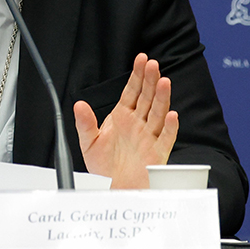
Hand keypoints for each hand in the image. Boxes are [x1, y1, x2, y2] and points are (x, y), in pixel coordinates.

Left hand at [73, 53, 178, 187]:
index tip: (141, 59)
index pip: (132, 91)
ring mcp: (148, 137)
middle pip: (146, 98)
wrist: (112, 189)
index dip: (137, 75)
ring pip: (157, 113)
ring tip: (163, 82)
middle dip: (150, 80)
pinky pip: (165, 138)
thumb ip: (85, 123)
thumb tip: (78, 104)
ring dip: (161, 98)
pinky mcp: (156, 153)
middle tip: (152, 64)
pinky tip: (171, 115)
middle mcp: (137, 124)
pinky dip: (169, 127)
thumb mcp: (89, 142)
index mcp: (122, 117)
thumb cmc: (104, 167)